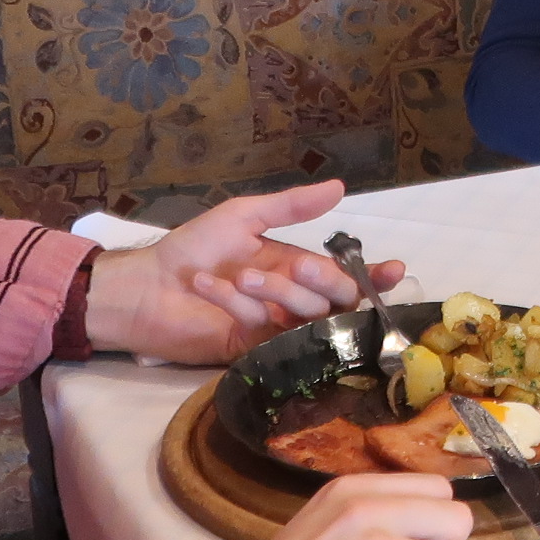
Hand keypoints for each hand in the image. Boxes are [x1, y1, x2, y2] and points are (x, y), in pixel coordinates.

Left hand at [83, 183, 405, 363]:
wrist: (147, 286)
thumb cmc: (193, 248)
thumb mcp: (244, 216)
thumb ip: (291, 206)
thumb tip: (341, 187)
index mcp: (297, 268)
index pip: (347, 276)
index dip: (373, 276)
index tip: (392, 269)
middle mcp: (293, 301)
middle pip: (335, 300)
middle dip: (323, 282)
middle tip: (298, 267)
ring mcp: (275, 329)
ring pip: (304, 317)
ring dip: (275, 292)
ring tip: (241, 274)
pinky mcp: (252, 351)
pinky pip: (265, 329)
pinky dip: (239, 305)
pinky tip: (211, 286)